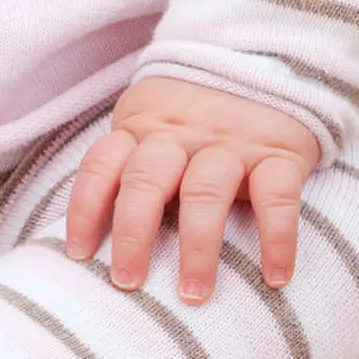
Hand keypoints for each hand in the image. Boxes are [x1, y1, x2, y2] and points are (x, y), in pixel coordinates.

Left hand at [65, 78, 322, 304]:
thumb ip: (129, 163)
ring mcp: (231, 143)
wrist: (267, 64)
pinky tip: (275, 278)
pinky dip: (277, 238)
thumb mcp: (152, 123)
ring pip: (204, 192)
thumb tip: (93, 234)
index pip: (101, 165)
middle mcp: (181, 135)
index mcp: (143, 129)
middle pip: (146, 181)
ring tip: (193, 294)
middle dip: (133, 236)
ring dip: (197, 247)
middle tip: (128, 282)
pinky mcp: (279, 153)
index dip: (83, 209)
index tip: (79, 255)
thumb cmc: (195, 115)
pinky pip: (277, 195)